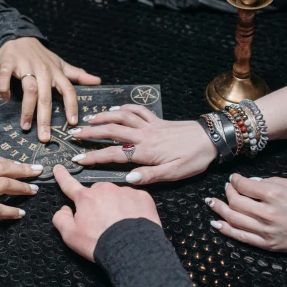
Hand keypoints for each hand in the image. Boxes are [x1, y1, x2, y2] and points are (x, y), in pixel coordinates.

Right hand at [0, 37, 100, 141]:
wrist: (18, 37)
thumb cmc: (41, 55)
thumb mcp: (60, 64)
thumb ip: (77, 75)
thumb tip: (98, 81)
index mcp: (56, 72)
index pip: (68, 90)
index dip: (71, 106)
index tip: (72, 123)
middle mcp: (43, 70)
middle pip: (46, 96)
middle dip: (45, 118)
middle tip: (44, 137)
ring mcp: (25, 65)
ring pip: (29, 89)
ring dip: (27, 109)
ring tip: (25, 126)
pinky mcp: (8, 62)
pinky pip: (5, 76)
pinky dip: (5, 87)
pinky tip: (6, 98)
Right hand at [51, 164, 159, 260]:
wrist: (131, 249)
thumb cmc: (99, 243)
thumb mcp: (70, 235)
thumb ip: (61, 219)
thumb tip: (64, 209)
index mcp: (86, 197)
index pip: (70, 184)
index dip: (62, 176)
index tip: (59, 168)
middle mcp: (105, 189)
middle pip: (97, 192)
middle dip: (97, 202)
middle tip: (101, 220)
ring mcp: (125, 191)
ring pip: (116, 194)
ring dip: (115, 204)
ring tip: (119, 224)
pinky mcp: (142, 197)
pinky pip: (134, 199)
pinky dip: (132, 208)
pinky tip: (132, 221)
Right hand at [68, 105, 216, 184]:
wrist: (212, 138)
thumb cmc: (194, 159)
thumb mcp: (174, 174)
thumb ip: (150, 176)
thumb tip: (128, 178)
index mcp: (146, 152)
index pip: (113, 154)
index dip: (93, 157)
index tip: (77, 160)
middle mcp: (144, 136)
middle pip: (112, 132)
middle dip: (90, 133)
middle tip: (74, 134)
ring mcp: (150, 125)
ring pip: (121, 117)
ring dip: (103, 118)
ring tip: (88, 120)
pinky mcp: (158, 120)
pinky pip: (137, 110)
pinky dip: (123, 108)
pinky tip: (114, 110)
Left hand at [207, 174, 286, 260]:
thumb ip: (273, 181)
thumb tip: (251, 182)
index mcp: (275, 194)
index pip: (244, 185)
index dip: (235, 180)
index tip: (233, 178)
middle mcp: (267, 212)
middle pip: (235, 201)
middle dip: (227, 192)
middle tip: (226, 188)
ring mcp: (266, 231)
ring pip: (233, 218)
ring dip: (219, 209)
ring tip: (211, 203)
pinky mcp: (267, 244)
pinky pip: (240, 236)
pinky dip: (226, 229)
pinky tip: (216, 223)